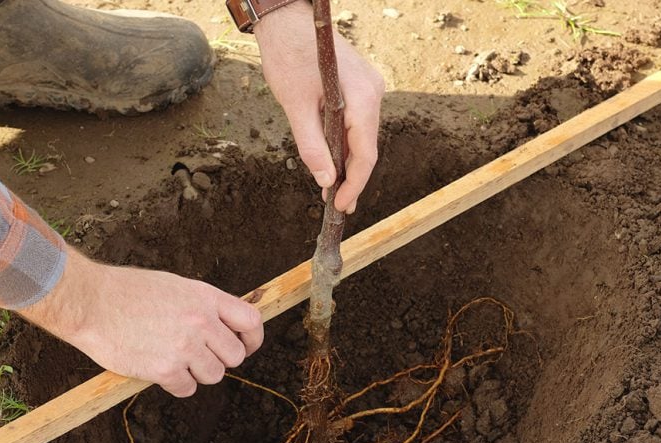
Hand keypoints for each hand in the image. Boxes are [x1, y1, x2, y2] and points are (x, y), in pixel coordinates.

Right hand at [19, 247, 262, 396]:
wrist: (90, 302)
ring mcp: (185, 347)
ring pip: (214, 375)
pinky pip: (187, 389)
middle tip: (198, 356)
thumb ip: (201, 305)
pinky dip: (176, 385)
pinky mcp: (166, 369)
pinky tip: (159, 370)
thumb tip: (222, 325)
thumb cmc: (126, 292)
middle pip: (235, 356)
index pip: (251, 322)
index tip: (246, 347)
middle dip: (219, 359)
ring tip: (174, 360)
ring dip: (197, 373)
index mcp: (205, 297)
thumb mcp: (174, 286)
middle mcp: (201, 322)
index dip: (253, 340)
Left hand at [255, 0, 383, 213]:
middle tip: (336, 204)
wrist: (286, 19)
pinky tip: (333, 159)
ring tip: (331, 188)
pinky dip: (345, 143)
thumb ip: (312, 147)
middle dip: (351, 178)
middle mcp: (373, 92)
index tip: (339, 205)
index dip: (354, 184)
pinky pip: (357, 122)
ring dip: (347, 162)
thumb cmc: (289, 56)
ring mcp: (369, 88)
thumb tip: (325, 181)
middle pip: (366, 147)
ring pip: (362, 136)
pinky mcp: (360, 86)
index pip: (365, 153)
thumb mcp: (295, 106)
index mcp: (362, 97)